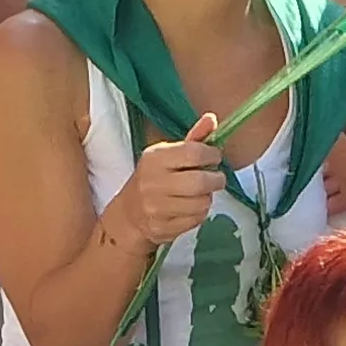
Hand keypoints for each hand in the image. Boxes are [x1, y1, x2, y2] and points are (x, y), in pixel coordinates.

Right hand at [105, 116, 225, 248]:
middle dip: (216, 180)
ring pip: (201, 203)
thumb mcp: (168, 155)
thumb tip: (212, 118)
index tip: (215, 157)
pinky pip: (196, 220)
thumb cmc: (154, 178)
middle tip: (216, 178)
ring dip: (208, 198)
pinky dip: (200, 213)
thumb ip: (193, 138)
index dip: (212, 154)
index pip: (193, 152)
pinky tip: (191, 207)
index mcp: (155, 158)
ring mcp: (156, 208)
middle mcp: (153, 182)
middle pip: (200, 182)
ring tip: (201, 193)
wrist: (129, 214)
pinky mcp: (163, 228)